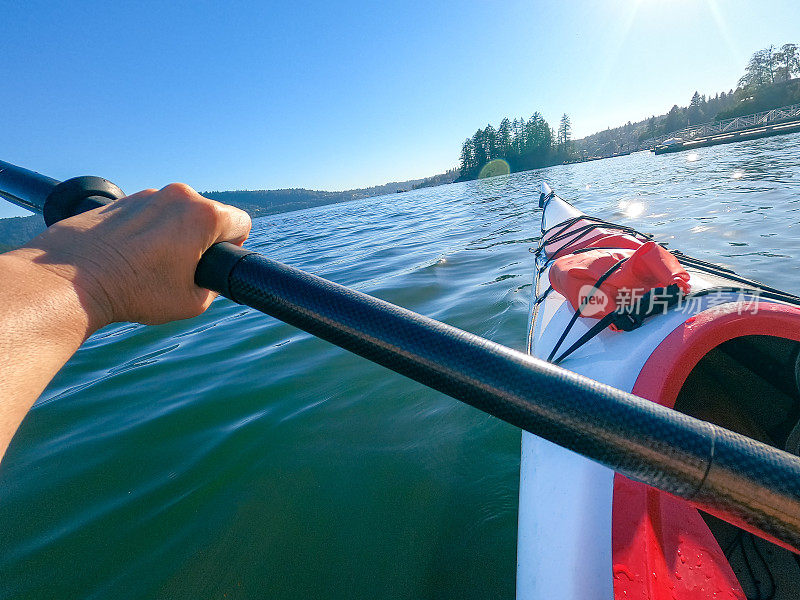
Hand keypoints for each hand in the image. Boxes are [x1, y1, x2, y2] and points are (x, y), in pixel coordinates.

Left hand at [16, 183, 250, 327]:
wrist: (71, 280)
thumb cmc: (133, 292)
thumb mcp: (193, 303)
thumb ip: (214, 285)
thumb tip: (211, 277)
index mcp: (202, 216)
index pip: (242, 222)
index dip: (236, 245)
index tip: (216, 260)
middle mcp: (177, 196)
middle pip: (207, 215)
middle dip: (202, 239)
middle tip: (183, 269)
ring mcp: (146, 194)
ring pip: (175, 213)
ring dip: (173, 234)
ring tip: (152, 265)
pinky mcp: (120, 199)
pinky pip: (147, 213)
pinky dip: (146, 231)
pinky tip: (131, 256)